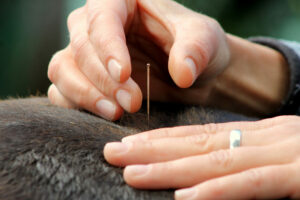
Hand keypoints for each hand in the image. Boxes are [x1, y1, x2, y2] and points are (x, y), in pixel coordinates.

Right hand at [47, 0, 229, 119]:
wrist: (193, 73)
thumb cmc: (197, 47)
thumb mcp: (205, 40)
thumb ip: (195, 50)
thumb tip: (182, 74)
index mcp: (121, 2)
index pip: (102, 18)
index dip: (108, 47)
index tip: (124, 75)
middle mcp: (97, 25)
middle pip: (80, 47)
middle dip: (104, 80)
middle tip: (133, 103)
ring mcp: (88, 54)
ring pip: (63, 69)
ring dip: (85, 94)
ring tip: (116, 113)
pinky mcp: (85, 79)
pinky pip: (62, 90)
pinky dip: (76, 104)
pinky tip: (103, 113)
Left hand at [104, 115, 299, 198]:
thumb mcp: (276, 158)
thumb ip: (244, 164)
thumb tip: (202, 178)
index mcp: (258, 135)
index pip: (199, 136)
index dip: (160, 141)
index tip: (127, 147)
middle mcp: (267, 138)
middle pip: (197, 144)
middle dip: (152, 150)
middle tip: (112, 153)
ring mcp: (287, 153)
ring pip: (217, 161)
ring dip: (172, 168)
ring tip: (132, 173)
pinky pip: (256, 183)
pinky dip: (220, 191)